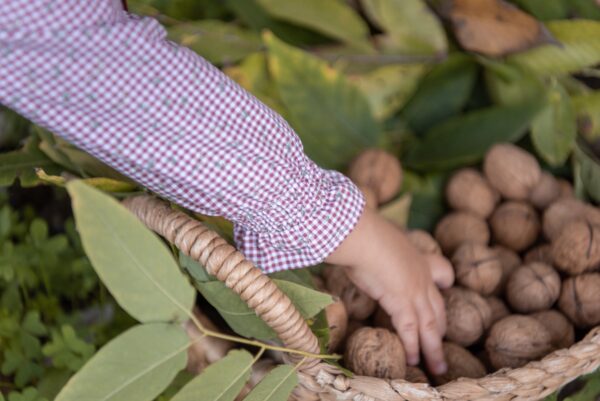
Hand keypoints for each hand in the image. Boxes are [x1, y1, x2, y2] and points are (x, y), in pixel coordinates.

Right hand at [326, 207, 453, 374]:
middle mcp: (421, 276)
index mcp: (416, 257)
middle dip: (440, 328)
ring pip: (430, 326)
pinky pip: (410, 330)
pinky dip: (413, 347)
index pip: (441, 272)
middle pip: (438, 307)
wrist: (361, 234)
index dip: (443, 283)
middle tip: (440, 342)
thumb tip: (359, 233)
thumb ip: (375, 238)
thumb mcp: (376, 234)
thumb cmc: (362, 230)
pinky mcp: (401, 302)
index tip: (444, 288)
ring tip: (437, 367)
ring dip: (434, 349)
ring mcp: (414, 290)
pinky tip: (414, 360)